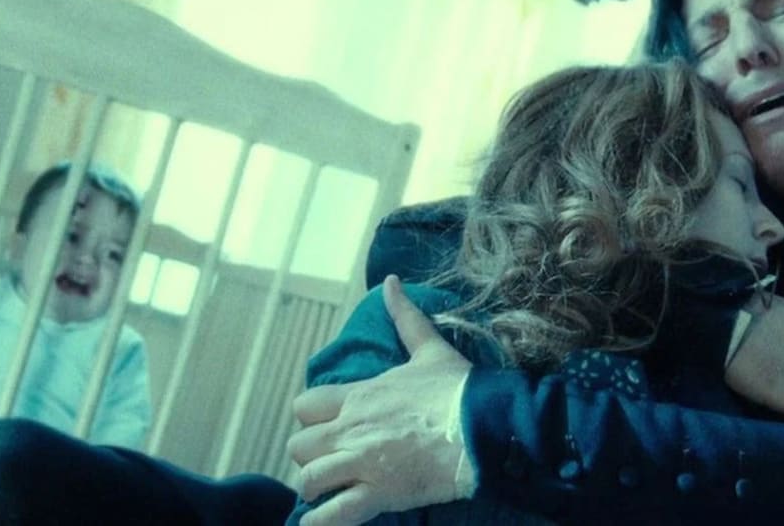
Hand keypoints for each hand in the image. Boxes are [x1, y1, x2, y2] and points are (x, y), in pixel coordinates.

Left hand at [287, 275, 474, 525]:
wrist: (485, 426)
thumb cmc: (457, 389)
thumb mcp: (428, 348)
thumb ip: (405, 316)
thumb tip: (391, 283)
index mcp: (359, 396)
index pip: (304, 406)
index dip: (310, 418)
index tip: (327, 425)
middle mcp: (351, 430)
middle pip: (298, 446)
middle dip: (310, 455)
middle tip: (331, 460)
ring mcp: (362, 463)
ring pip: (308, 479)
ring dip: (317, 487)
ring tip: (333, 490)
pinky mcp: (379, 494)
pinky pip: (332, 515)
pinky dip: (322, 523)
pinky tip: (326, 521)